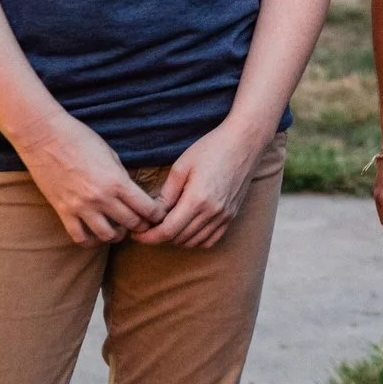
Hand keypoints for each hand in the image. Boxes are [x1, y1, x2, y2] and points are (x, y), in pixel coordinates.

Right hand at [16, 113, 163, 245]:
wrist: (44, 136)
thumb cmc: (79, 138)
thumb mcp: (110, 154)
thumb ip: (121, 176)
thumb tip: (131, 193)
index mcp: (117, 181)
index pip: (147, 209)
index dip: (157, 214)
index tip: (158, 214)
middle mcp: (101, 198)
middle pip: (132, 224)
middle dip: (142, 225)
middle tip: (142, 221)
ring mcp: (81, 207)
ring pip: (107, 236)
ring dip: (117, 235)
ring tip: (118, 228)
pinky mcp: (63, 211)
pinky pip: (80, 238)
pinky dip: (90, 240)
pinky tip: (95, 233)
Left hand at [134, 120, 267, 249]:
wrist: (244, 141)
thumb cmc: (212, 148)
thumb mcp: (182, 166)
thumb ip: (166, 194)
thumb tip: (153, 213)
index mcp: (197, 200)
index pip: (167, 231)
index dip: (149, 236)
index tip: (137, 234)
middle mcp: (212, 213)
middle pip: (179, 239)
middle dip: (160, 237)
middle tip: (148, 227)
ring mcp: (224, 216)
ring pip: (194, 242)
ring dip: (177, 239)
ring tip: (166, 226)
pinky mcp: (232, 215)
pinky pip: (211, 240)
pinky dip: (195, 240)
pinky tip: (187, 228)